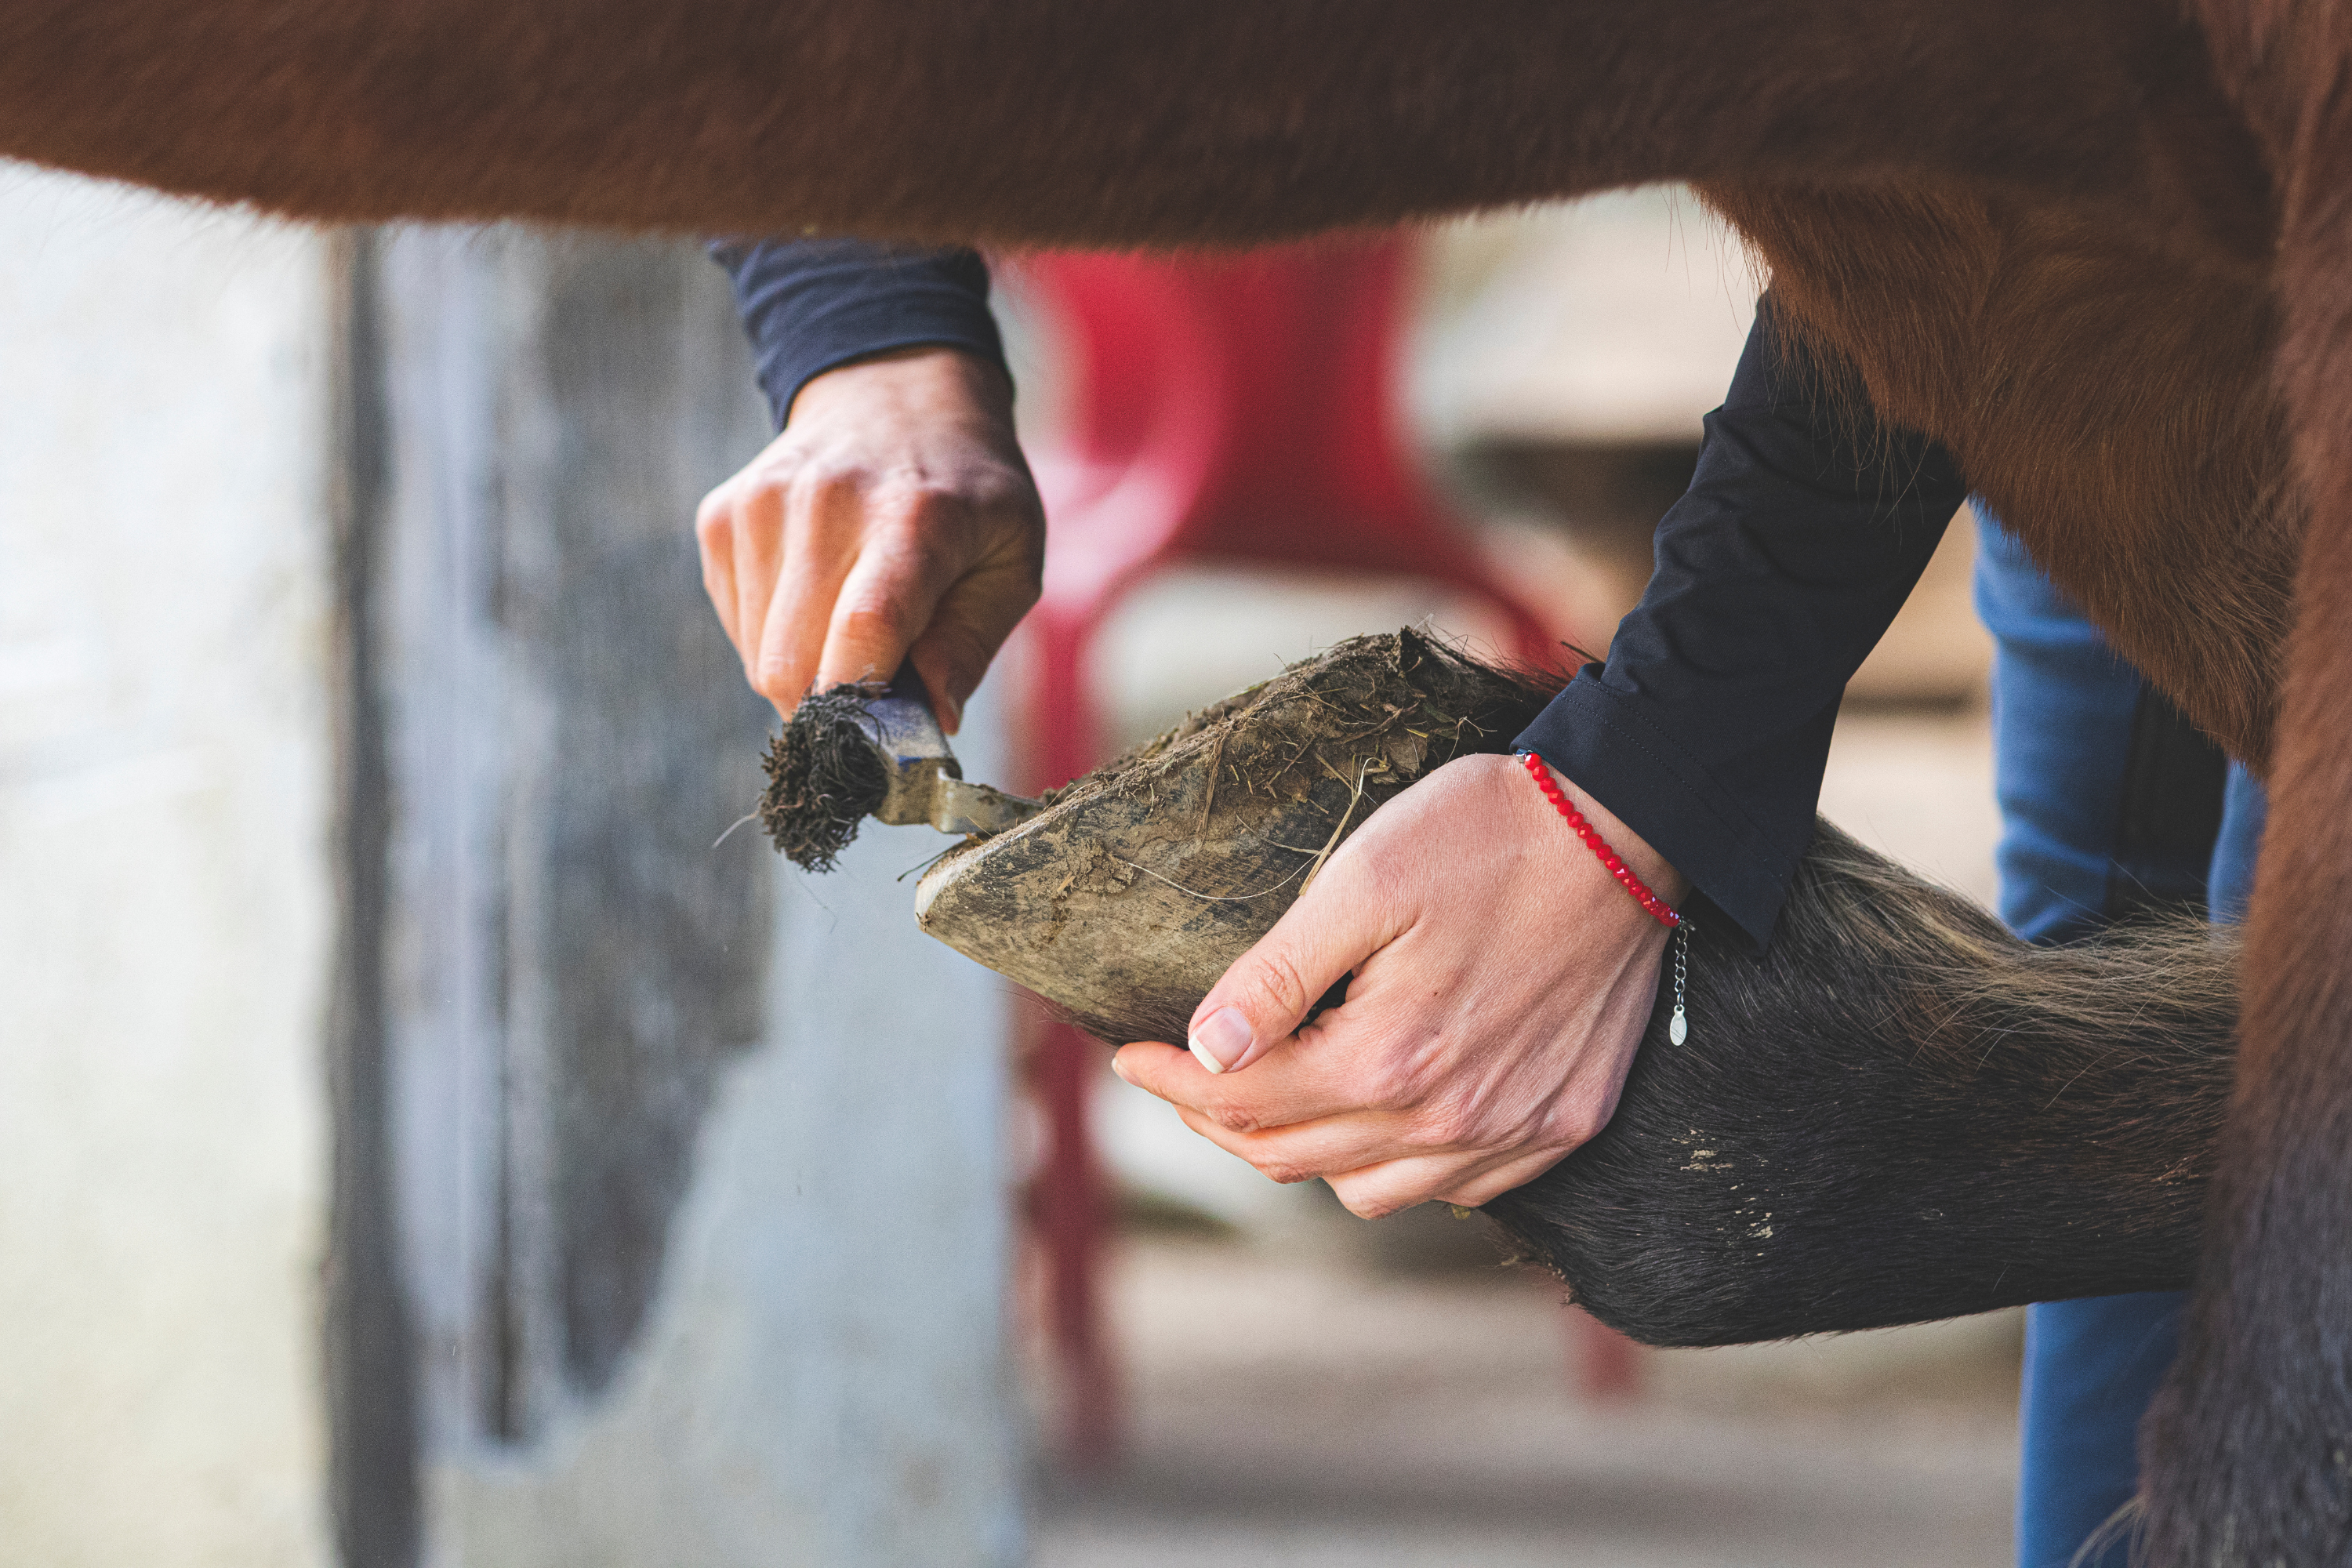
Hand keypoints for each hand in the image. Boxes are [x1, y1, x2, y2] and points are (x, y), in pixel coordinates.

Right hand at [696, 346, 1044, 728]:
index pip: (865, 628)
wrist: (895, 394)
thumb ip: (972, 643)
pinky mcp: (723, 517)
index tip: (884, 738)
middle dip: (835, 707)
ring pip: (760, 658)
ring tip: (854, 626)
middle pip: (794, 664)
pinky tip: (817, 596)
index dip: (863, 704)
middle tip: (878, 689)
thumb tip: (931, 721)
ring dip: (807, 672)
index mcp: (914, 517)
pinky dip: (776, 638)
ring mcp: (762, 506)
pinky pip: (738, 627)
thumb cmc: (968, 494)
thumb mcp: (1012, 559)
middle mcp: (826, 504)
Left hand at [1110, 752, 1689, 1217]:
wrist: (1625, 829)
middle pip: (1293, 1155)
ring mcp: (1513, 1133)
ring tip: (1276, 1096)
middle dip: (1217, 1119)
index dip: (1168, 1081)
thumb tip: (1204, 1051)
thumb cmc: (1486, 837)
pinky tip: (1382, 1112)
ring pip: (1368, 1192)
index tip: (1126, 1053)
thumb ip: (1276, 977)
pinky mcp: (1562, 1125)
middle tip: (1183, 1076)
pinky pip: (1457, 1190)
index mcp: (1387, 1060)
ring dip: (1306, 1152)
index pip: (1241, 1102)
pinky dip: (1400, 1165)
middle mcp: (1449, 1120)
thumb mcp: (1361, 882)